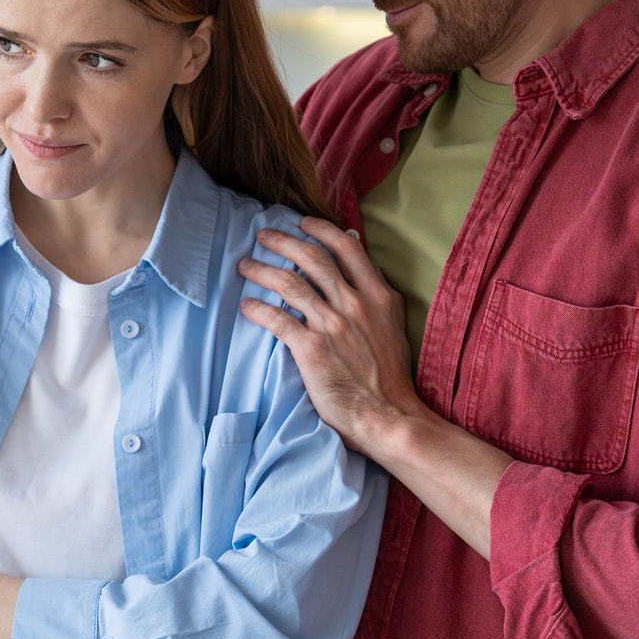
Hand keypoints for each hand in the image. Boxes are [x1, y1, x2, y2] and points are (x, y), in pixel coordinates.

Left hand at [237, 218, 427, 459]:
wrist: (388, 415)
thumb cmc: (390, 377)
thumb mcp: (393, 327)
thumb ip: (376, 297)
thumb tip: (363, 269)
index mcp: (378, 296)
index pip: (346, 248)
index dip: (320, 230)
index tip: (302, 223)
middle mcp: (354, 304)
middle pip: (312, 258)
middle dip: (283, 241)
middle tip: (263, 236)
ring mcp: (332, 324)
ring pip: (289, 283)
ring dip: (262, 270)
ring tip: (245, 265)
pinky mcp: (310, 348)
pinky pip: (276, 319)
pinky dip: (257, 309)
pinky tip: (246, 306)